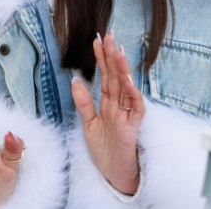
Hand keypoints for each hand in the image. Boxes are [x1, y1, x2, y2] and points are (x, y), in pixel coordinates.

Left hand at [71, 31, 143, 194]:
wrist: (115, 174)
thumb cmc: (105, 149)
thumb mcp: (88, 124)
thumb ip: (83, 103)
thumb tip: (75, 80)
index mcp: (107, 103)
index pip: (104, 76)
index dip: (100, 58)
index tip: (96, 39)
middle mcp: (118, 106)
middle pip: (114, 77)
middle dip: (111, 56)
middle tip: (108, 35)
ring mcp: (126, 115)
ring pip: (125, 88)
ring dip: (122, 70)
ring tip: (117, 51)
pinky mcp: (133, 128)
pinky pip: (135, 108)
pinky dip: (132, 95)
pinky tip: (127, 81)